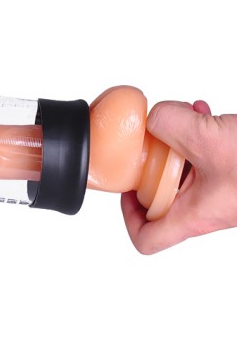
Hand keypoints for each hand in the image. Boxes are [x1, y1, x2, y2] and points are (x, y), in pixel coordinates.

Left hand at [121, 100, 236, 253]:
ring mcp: (223, 190)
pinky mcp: (235, 172)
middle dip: (154, 162)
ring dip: (178, 141)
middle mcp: (207, 207)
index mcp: (195, 214)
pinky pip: (206, 156)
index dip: (127, 218)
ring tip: (183, 116)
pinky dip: (199, 133)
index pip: (147, 239)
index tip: (125, 188)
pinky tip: (202, 111)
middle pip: (161, 197)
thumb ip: (166, 123)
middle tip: (152, 140)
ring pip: (184, 171)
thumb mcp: (205, 137)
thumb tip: (152, 117)